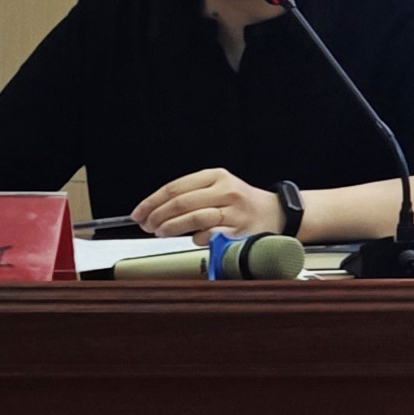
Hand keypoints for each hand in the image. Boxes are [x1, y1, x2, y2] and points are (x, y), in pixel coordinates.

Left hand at [134, 169, 280, 240]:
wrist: (275, 213)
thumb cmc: (240, 203)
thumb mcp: (217, 188)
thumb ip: (189, 195)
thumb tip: (153, 210)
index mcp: (216, 176)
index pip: (175, 187)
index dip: (151, 201)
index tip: (138, 213)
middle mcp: (225, 189)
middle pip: (181, 202)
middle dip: (157, 216)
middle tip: (147, 225)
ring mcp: (233, 209)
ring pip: (193, 217)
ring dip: (171, 227)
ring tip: (161, 233)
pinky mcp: (238, 228)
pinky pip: (208, 234)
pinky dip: (195, 238)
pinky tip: (192, 238)